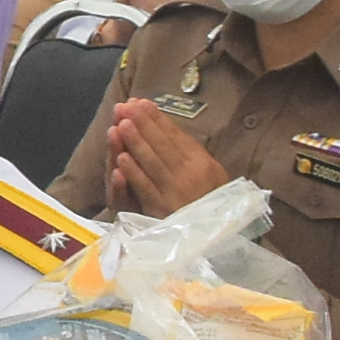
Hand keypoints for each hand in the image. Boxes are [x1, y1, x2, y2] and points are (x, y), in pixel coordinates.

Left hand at [102, 96, 222, 216]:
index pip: (176, 136)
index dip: (158, 118)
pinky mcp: (162, 208)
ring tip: (121, 123)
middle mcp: (191, 174)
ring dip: (136, 142)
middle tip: (127, 106)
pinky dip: (134, 172)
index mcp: (203, 163)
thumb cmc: (212, 203)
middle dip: (143, 123)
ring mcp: (175, 191)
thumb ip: (193, 154)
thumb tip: (170, 130)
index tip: (142, 102)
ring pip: (152, 162)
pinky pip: (146, 187)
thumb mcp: (212, 175)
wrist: (217, 237)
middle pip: (162, 144)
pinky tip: (122, 158)